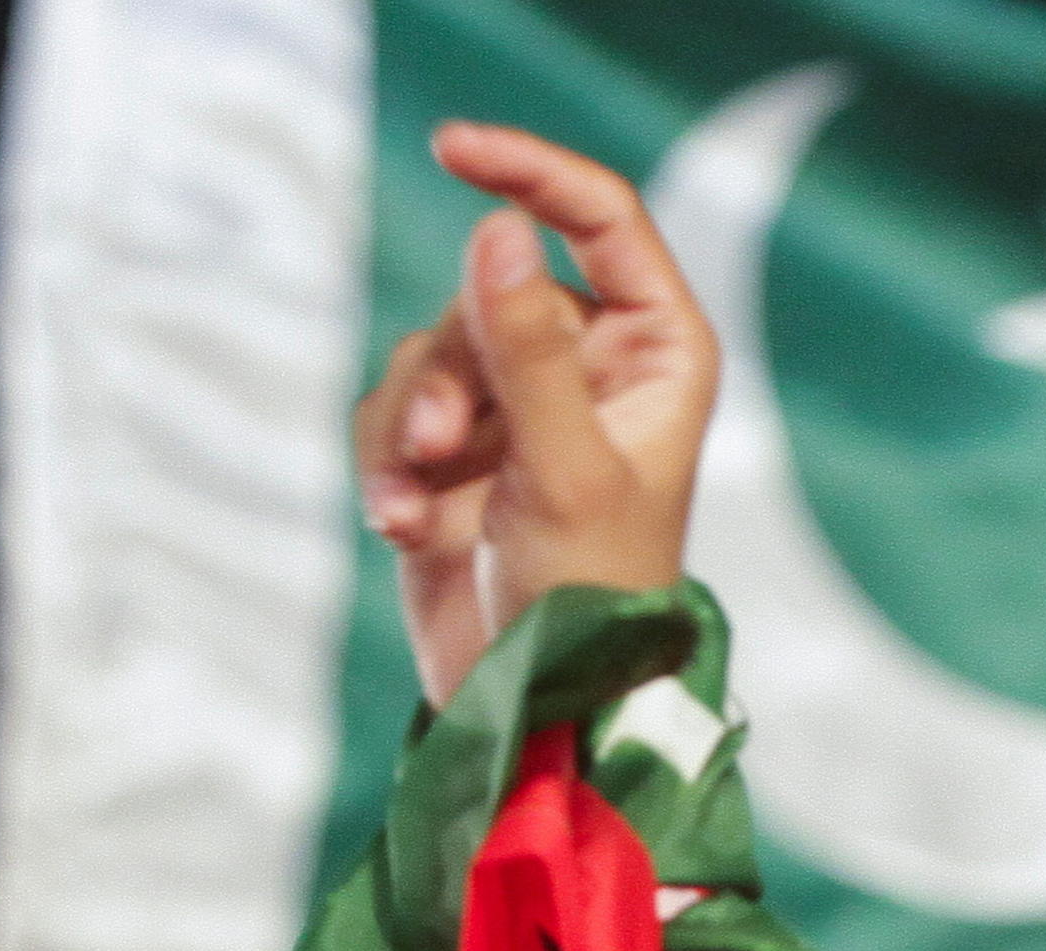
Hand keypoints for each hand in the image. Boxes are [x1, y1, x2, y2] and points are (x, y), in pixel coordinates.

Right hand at [358, 123, 716, 704]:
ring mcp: (523, 409)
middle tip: (441, 443)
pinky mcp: (458, 454)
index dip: (529, 170)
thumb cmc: (590, 603)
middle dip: (451, 366)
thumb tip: (499, 226)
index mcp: (657, 354)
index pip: (600, 218)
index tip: (452, 146)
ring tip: (417, 504)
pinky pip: (393, 411)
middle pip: (490, 289)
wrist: (537, 710)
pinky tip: (404, 527)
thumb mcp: (562, 468)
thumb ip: (527, 348)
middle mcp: (595, 367)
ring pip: (430, 351)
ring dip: (409, 425)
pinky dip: (387, 464)